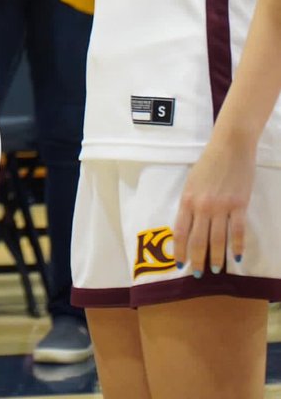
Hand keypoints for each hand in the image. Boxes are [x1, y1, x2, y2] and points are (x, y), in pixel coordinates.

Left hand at [173, 135, 255, 273]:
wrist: (230, 145)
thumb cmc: (209, 162)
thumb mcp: (192, 181)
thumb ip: (190, 203)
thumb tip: (190, 225)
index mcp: (187, 199)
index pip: (180, 231)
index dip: (180, 250)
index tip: (181, 264)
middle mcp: (202, 205)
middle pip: (198, 240)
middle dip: (197, 260)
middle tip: (199, 275)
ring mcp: (221, 206)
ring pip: (217, 240)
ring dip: (216, 257)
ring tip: (215, 269)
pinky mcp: (239, 205)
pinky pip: (237, 231)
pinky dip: (237, 246)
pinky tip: (237, 257)